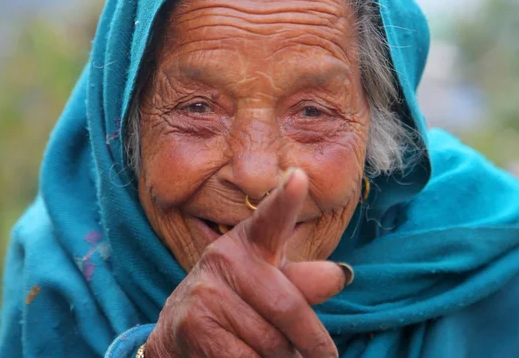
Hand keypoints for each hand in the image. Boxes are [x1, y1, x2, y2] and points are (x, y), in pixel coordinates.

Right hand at [145, 168, 349, 357]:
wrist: (179, 330)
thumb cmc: (240, 303)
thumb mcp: (271, 285)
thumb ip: (303, 282)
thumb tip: (339, 274)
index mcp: (251, 241)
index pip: (273, 218)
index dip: (286, 199)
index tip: (299, 178)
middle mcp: (225, 256)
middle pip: (289, 308)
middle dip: (312, 343)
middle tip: (322, 356)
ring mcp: (206, 289)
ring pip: (270, 342)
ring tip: (271, 353)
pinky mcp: (194, 324)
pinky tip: (244, 357)